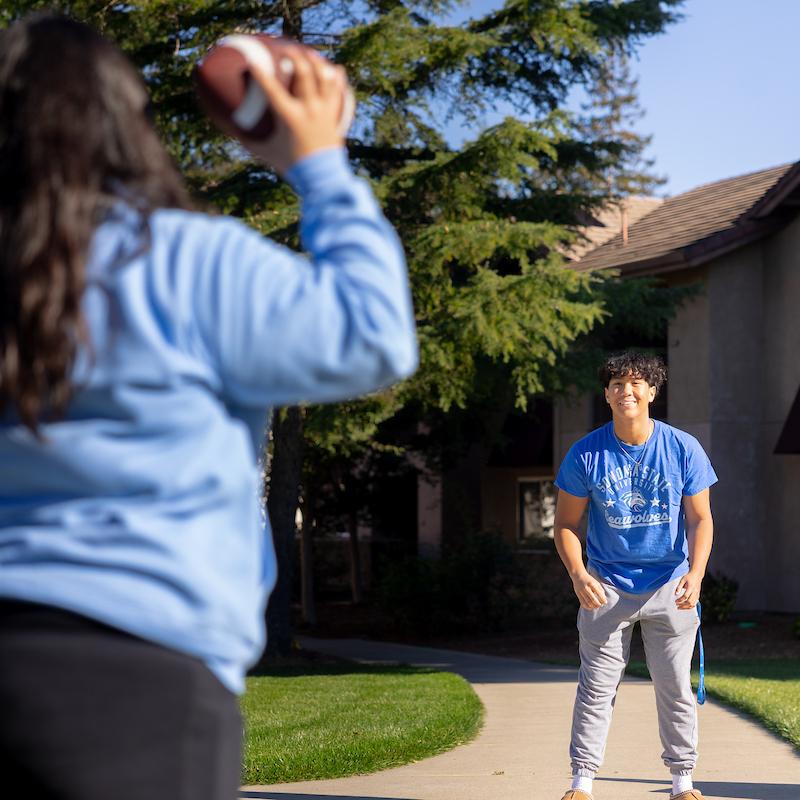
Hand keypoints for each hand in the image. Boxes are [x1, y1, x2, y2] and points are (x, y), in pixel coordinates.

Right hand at [237, 48, 347, 174]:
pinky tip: (332, 70)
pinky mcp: (336, 114)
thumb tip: (231, 128)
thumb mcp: (268, 152)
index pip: (272, 89)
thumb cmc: (292, 166)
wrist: (322, 177)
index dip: (260, 73)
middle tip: (285, 49)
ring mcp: (325, 110)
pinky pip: (339, 89)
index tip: (252, 62)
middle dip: (293, 54)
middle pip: (304, 72)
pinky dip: (336, 77)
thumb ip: (249, 140)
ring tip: (308, 54)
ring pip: (324, 75)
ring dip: (316, 61)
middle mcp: (309, 109)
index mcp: (290, 117)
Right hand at [572, 571, 606, 609]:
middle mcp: (586, 588)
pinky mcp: (578, 595)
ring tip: (596, 606)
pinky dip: (587, 607)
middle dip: (598, 604)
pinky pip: (583, 603)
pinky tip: (591, 607)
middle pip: (593, 599)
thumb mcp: (596, 582)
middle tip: (601, 605)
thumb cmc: (589, 580)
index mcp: (592, 584)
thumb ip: (601, 590)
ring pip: (588, 602)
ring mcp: (581, 592)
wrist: (578, 575)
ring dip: (593, 606)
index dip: (603, 599)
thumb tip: (604, 599)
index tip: (605, 602)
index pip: (599, 593)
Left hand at [675, 569, 702, 609]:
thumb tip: (676, 594)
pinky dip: (690, 606)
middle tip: (677, 606)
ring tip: (680, 607)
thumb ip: (679, 587)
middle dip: (683, 605)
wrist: (697, 575)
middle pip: (690, 602)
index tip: (675, 602)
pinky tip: (685, 606)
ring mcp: (697, 594)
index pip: (685, 596)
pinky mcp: (698, 595)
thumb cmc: (689, 577)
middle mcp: (695, 592)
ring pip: (693, 604)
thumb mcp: (682, 580)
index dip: (680, 600)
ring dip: (686, 607)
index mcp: (691, 587)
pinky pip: (695, 603)